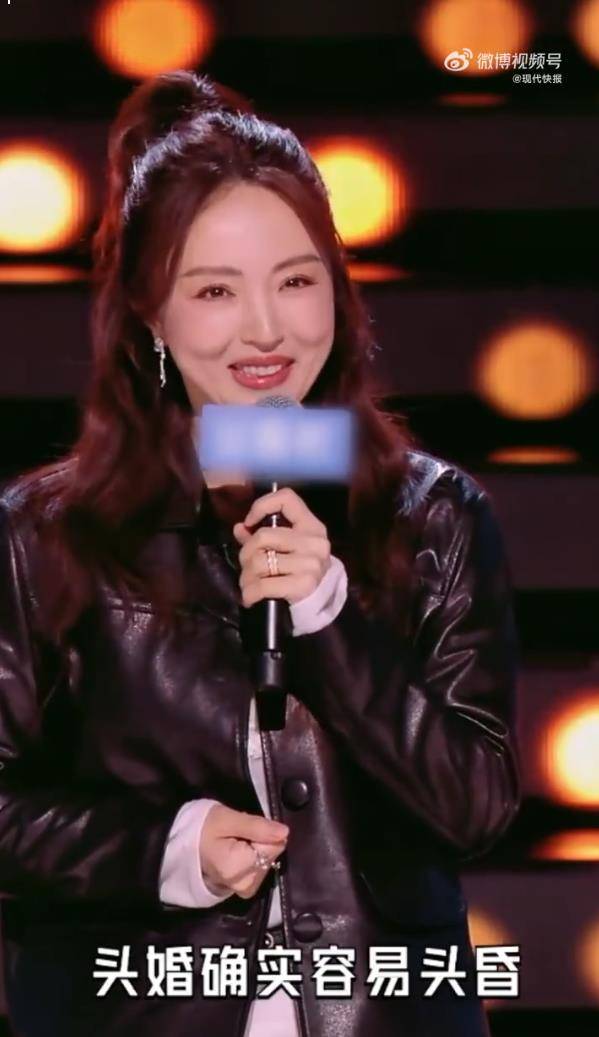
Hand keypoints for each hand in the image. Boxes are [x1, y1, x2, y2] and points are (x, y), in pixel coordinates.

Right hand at [200, 805, 288, 899]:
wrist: (181, 846)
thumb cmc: (201, 829)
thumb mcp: (227, 819)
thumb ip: (257, 826)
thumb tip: (284, 832)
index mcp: (240, 869)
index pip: (275, 845)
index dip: (263, 832)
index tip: (243, 829)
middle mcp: (245, 885)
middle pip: (272, 854)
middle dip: (260, 841)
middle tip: (236, 834)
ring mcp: (245, 890)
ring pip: (268, 860)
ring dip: (256, 848)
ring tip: (233, 842)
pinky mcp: (244, 889)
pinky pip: (260, 868)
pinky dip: (252, 857)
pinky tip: (236, 852)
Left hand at [232, 487, 331, 607]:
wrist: (319, 604)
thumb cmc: (298, 571)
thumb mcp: (285, 549)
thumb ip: (261, 537)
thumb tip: (239, 528)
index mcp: (312, 526)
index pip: (287, 499)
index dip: (262, 505)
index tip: (249, 523)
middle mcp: (314, 541)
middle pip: (263, 536)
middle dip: (246, 553)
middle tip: (246, 566)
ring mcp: (310, 563)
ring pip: (258, 561)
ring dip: (246, 576)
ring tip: (249, 584)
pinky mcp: (304, 585)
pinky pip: (262, 585)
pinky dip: (249, 593)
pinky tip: (250, 597)